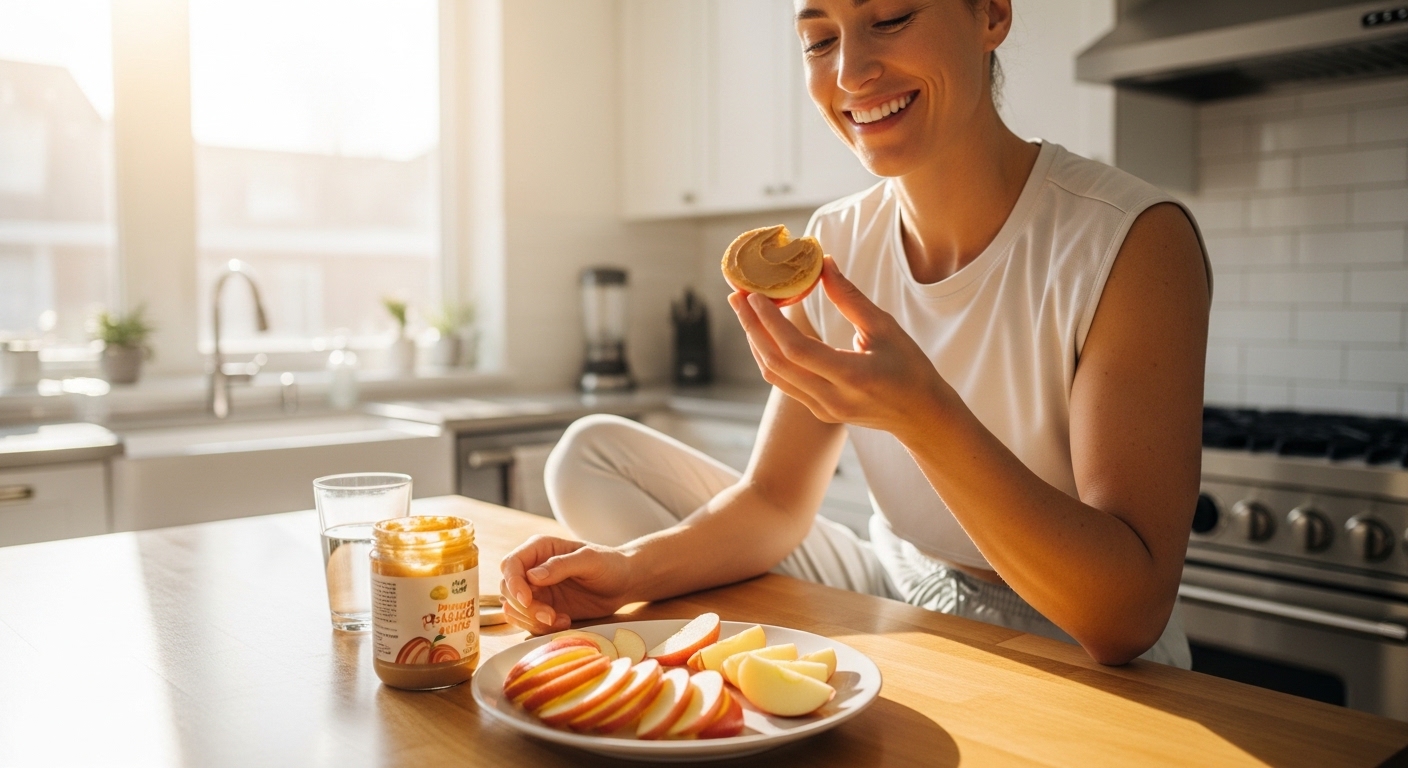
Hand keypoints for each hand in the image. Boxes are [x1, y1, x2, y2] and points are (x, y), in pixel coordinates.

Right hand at [498, 535, 632, 634]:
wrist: (623, 583)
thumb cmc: (609, 564)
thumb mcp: (589, 560)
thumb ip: (561, 565)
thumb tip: (532, 576)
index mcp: (540, 549)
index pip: (510, 564)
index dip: (513, 583)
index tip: (527, 600)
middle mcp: (532, 569)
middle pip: (507, 589)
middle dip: (525, 607)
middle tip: (550, 615)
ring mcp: (536, 590)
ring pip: (514, 609)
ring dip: (532, 620)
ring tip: (560, 620)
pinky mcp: (543, 609)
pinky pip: (528, 622)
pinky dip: (540, 627)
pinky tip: (564, 622)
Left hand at [728, 257, 956, 436]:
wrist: (920, 415)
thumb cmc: (909, 367)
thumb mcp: (885, 327)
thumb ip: (850, 297)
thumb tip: (823, 264)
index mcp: (853, 377)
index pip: (797, 350)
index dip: (770, 322)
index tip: (754, 295)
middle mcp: (832, 398)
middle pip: (776, 363)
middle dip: (752, 327)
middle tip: (737, 296)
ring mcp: (823, 409)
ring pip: (774, 375)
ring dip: (756, 340)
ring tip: (744, 309)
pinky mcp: (819, 411)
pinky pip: (783, 382)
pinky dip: (768, 355)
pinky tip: (763, 332)